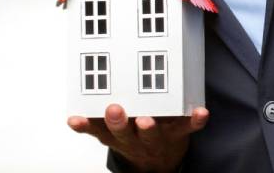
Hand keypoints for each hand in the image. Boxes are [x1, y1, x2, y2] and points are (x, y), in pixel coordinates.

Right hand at [67, 103, 208, 172]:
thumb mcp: (112, 137)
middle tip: (114, 110)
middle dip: (118, 123)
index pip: (100, 131)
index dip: (88, 126)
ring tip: (146, 120)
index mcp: (118, 137)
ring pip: (153, 134)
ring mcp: (158, 137)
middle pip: (125, 134)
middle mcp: (136, 139)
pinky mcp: (179, 133)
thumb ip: (95, 126)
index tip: (77, 118)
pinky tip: (202, 112)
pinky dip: (196, 121)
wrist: (159, 163)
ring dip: (150, 127)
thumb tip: (71, 120)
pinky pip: (189, 128)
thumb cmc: (134, 139)